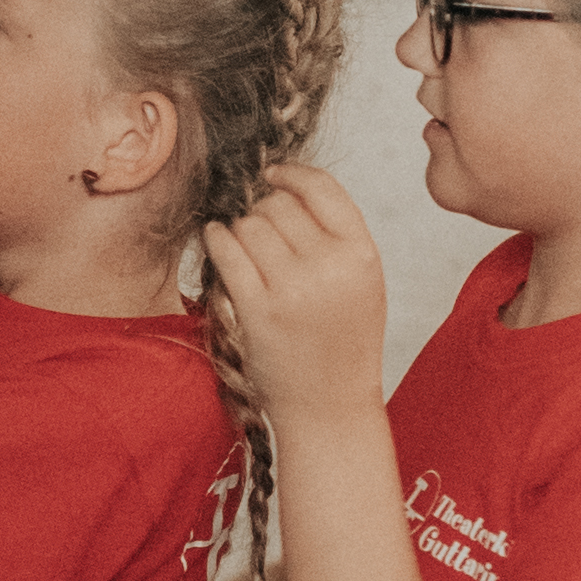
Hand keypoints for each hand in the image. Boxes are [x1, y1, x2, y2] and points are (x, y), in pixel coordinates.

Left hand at [199, 161, 389, 441]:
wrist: (330, 407)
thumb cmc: (343, 344)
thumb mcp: (363, 283)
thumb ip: (337, 236)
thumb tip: (287, 186)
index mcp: (362, 254)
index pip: (323, 188)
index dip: (291, 174)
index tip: (273, 176)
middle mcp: (331, 266)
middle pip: (279, 205)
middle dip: (262, 211)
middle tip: (258, 233)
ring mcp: (293, 289)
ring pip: (249, 225)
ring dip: (239, 230)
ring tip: (243, 248)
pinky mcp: (258, 310)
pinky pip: (227, 251)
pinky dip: (217, 240)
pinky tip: (217, 242)